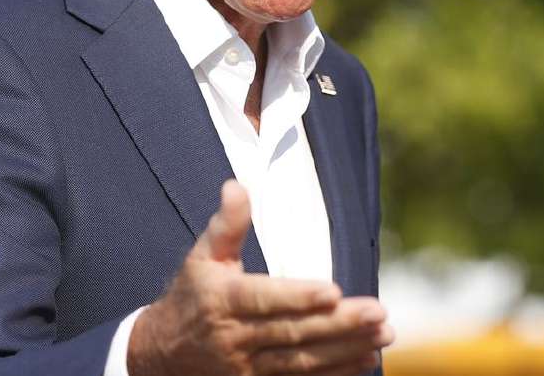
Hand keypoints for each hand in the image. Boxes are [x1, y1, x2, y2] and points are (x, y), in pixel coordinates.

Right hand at [127, 180, 393, 375]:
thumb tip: (237, 186)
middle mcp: (235, 338)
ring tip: (382, 335)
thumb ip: (226, 225)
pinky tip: (366, 360)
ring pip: (302, 361)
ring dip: (346, 350)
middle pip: (292, 333)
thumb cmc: (192, 296)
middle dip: (338, 325)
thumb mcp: (202, 257)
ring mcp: (248, 368)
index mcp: (223, 301)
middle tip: (378, 313)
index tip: (333, 291)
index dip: (298, 297)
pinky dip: (335, 374)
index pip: (264, 300)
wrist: (161, 354)